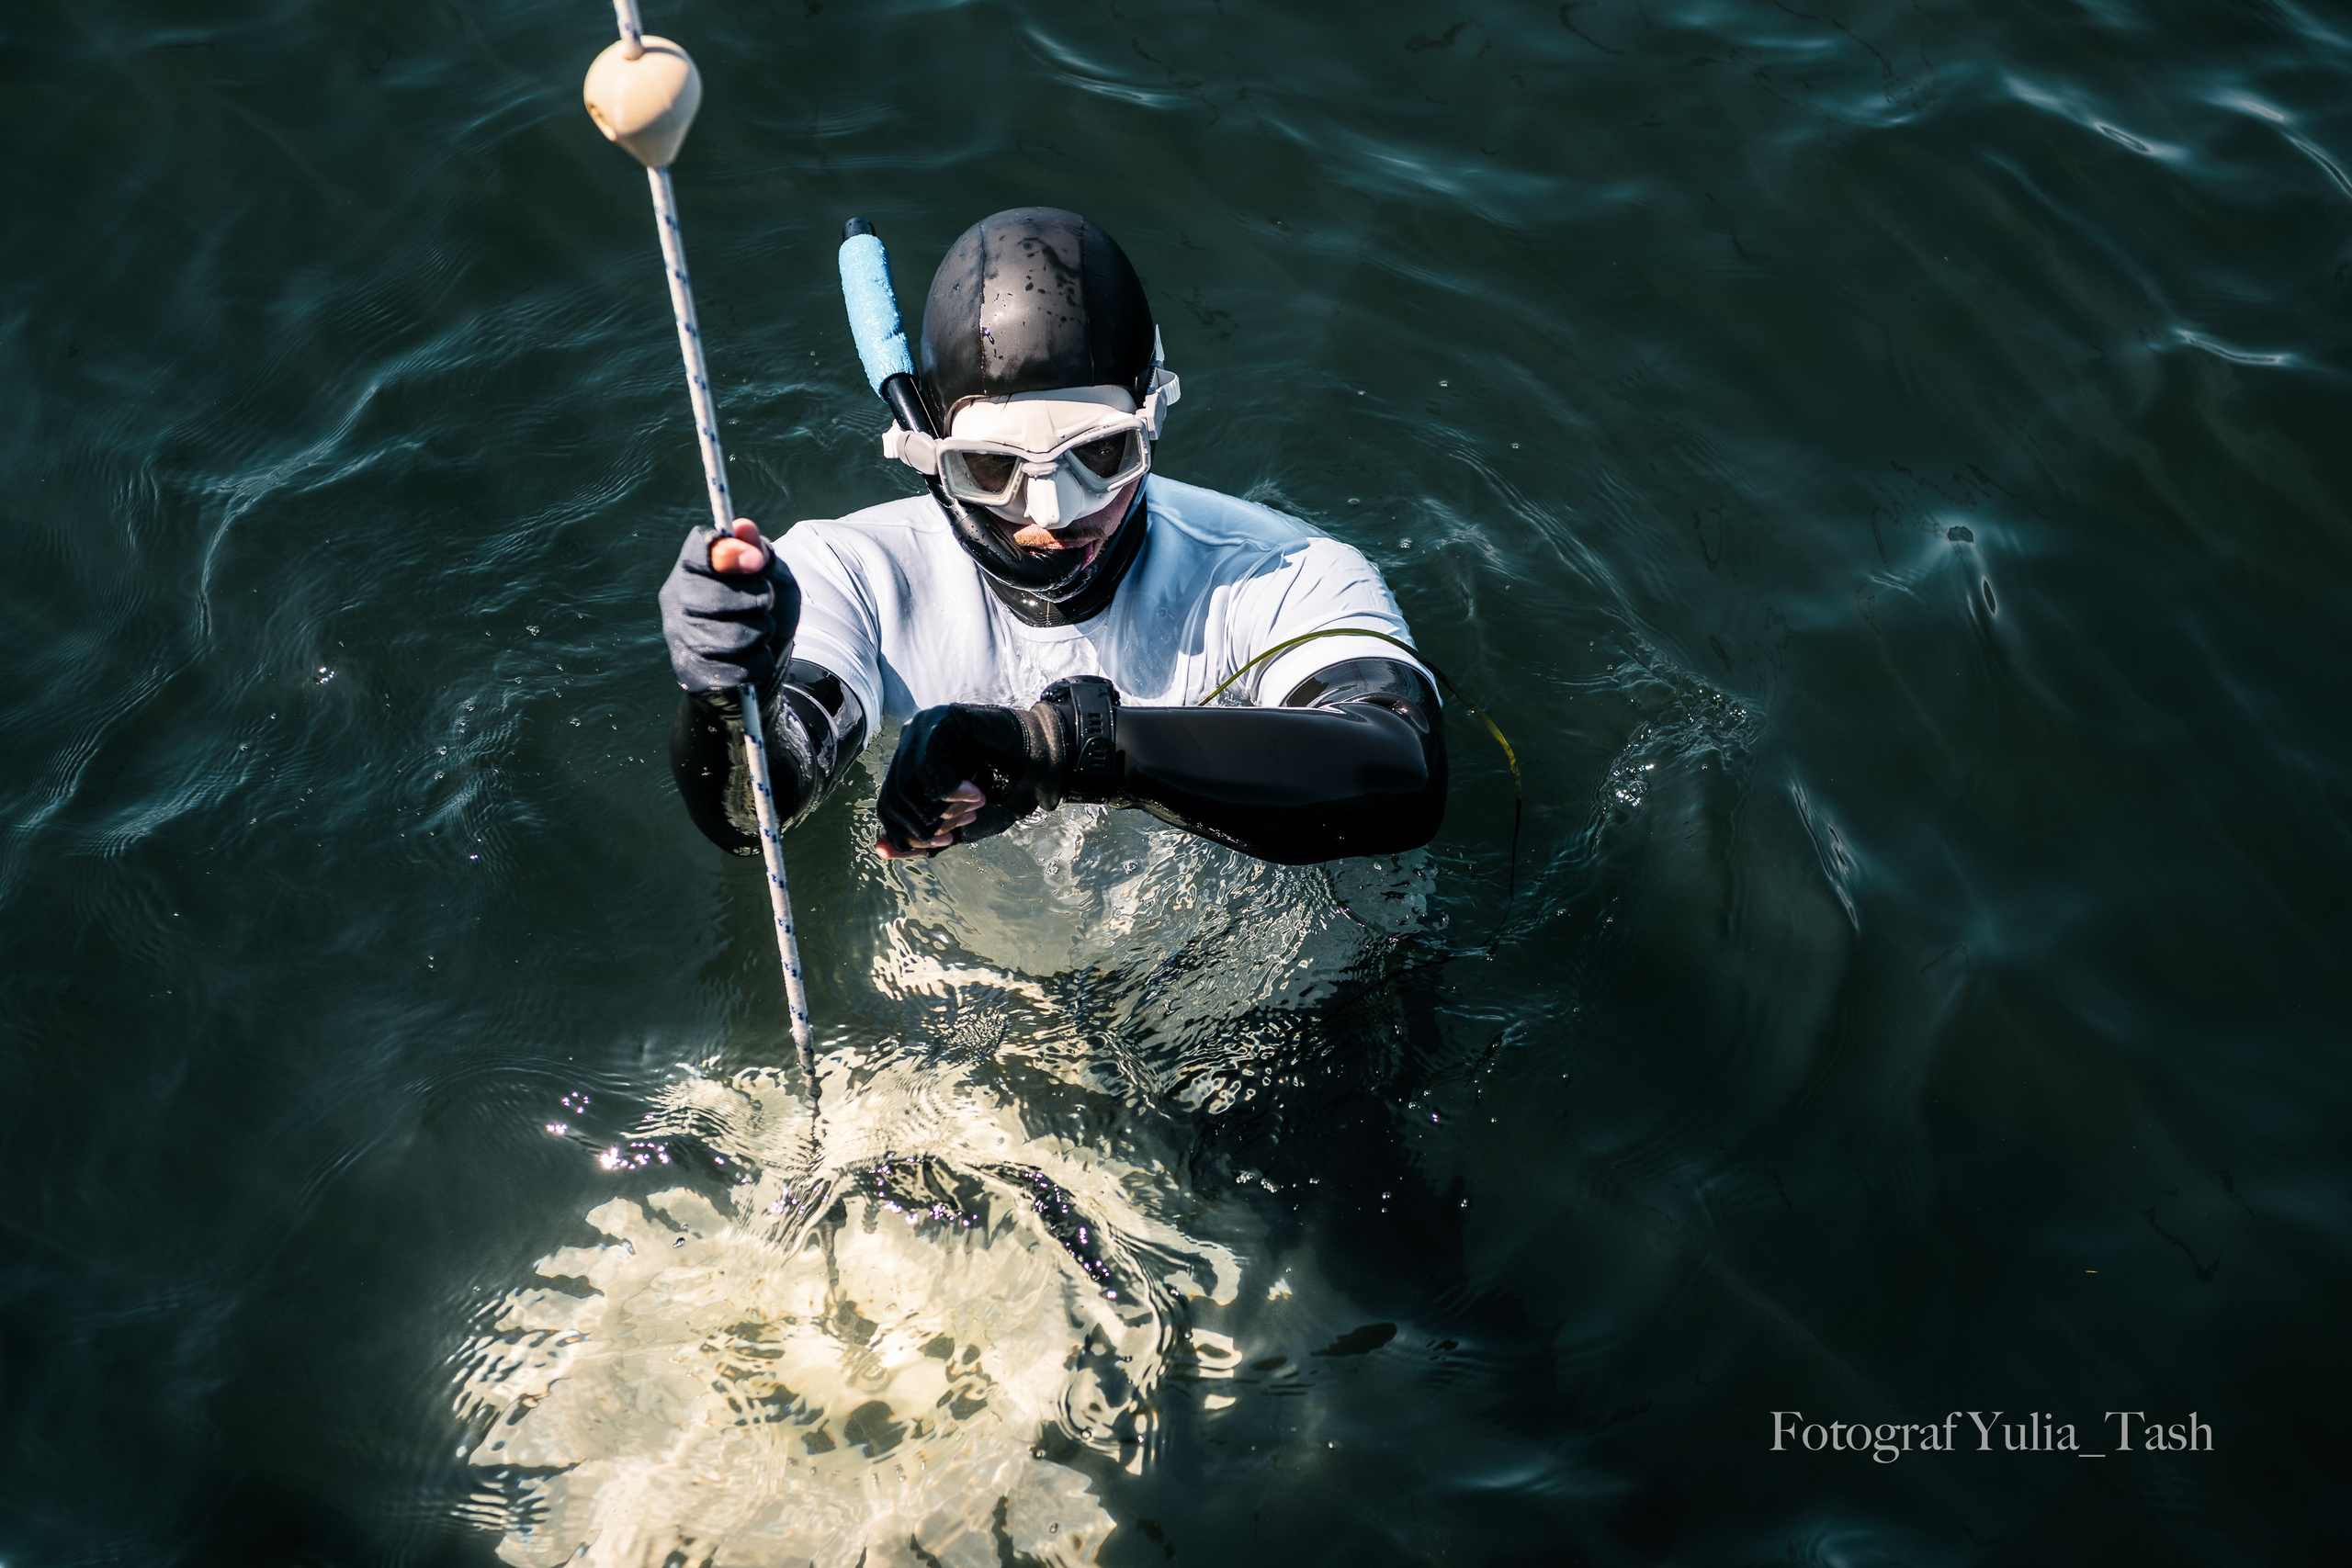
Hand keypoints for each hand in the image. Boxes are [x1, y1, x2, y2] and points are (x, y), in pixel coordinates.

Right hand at [657, 519, 799, 692]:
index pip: (698, 551)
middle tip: (764, 602)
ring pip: (732, 636)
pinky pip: (740, 666)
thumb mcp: (774, 579)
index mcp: (692, 568)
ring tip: (760, 631)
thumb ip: (762, 554)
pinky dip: (759, 662)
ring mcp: (680, 637)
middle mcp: (676, 600)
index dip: (730, 553)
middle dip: (754, 601)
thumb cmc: (765, 613)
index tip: (757, 561)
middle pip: (715, 596)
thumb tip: (744, 527)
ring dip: (760, 633)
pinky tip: (752, 657)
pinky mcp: (692, 671)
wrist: (765, 663)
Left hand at [874, 705, 1050, 857]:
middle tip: (964, 824)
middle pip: (894, 800)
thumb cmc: (999, 789)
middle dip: (928, 825)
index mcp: (908, 766)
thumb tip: (879, 850)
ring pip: (907, 787)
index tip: (946, 842)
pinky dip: (951, 791)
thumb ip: (921, 836)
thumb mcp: (955, 822)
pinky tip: (975, 794)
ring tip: (974, 807)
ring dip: (943, 809)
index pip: (888, 809)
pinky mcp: (940, 721)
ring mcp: (922, 729)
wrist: (1038, 763)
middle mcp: (908, 744)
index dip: (910, 835)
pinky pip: (927, 768)